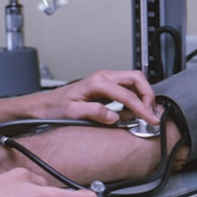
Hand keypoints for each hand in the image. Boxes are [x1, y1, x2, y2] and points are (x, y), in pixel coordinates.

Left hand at [37, 69, 158, 124]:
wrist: (46, 104)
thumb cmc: (56, 107)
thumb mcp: (72, 112)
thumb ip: (94, 112)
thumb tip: (114, 116)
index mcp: (97, 83)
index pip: (127, 94)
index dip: (141, 107)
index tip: (150, 119)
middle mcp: (103, 77)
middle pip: (136, 79)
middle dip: (148, 94)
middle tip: (151, 113)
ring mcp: (105, 80)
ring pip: (133, 81)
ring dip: (143, 95)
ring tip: (145, 113)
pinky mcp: (106, 87)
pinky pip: (127, 88)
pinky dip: (135, 97)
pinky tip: (134, 111)